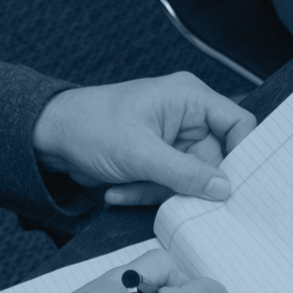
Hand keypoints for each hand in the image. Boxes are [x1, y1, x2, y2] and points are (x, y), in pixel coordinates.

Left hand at [34, 73, 254, 206]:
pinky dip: (146, 193)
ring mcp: (175, 142)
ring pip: (191, 181)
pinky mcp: (161, 162)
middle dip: (185, 183)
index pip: (238, 123)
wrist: (51, 138)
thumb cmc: (89, 126)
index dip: (241, 154)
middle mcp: (187, 118)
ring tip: (126, 185)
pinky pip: (170, 187)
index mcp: (189, 98)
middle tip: (164, 192)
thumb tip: (224, 188)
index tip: (230, 186)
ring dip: (158, 192)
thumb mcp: (139, 153)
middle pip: (215, 162)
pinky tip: (119, 188)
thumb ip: (185, 173)